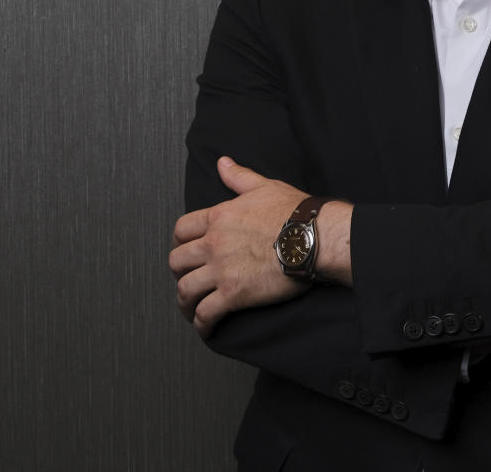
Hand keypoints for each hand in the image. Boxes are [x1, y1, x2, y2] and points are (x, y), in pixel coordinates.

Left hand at [169, 157, 308, 337]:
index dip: (181, 240)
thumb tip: (223, 163)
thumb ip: (239, 177)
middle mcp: (214, 244)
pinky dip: (201, 323)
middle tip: (188, 276)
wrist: (314, 237)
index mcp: (219, 218)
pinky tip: (205, 326)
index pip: (182, 229)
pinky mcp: (233, 294)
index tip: (187, 248)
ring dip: (184, 301)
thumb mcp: (264, 187)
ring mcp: (221, 271)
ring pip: (185, 289)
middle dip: (179, 271)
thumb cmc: (295, 212)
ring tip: (190, 307)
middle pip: (177, 261)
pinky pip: (205, 313)